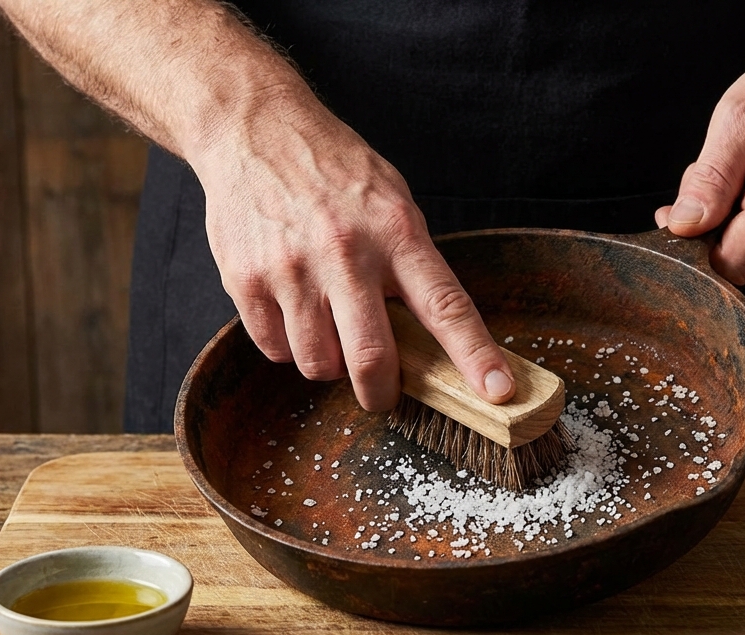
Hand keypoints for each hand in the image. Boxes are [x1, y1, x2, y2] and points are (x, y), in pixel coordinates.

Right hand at [188, 89, 514, 411]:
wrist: (254, 129)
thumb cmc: (334, 170)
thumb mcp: (392, 200)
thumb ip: (412, 263)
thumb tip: (432, 337)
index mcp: (395, 232)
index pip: (446, 306)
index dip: (474, 355)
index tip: (498, 391)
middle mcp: (345, 252)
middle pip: (371, 357)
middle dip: (382, 392)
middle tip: (382, 394)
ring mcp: (291, 269)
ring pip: (319, 363)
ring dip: (331, 364)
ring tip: (329, 329)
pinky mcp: (246, 280)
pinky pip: (275, 349)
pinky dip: (290, 347)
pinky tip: (294, 312)